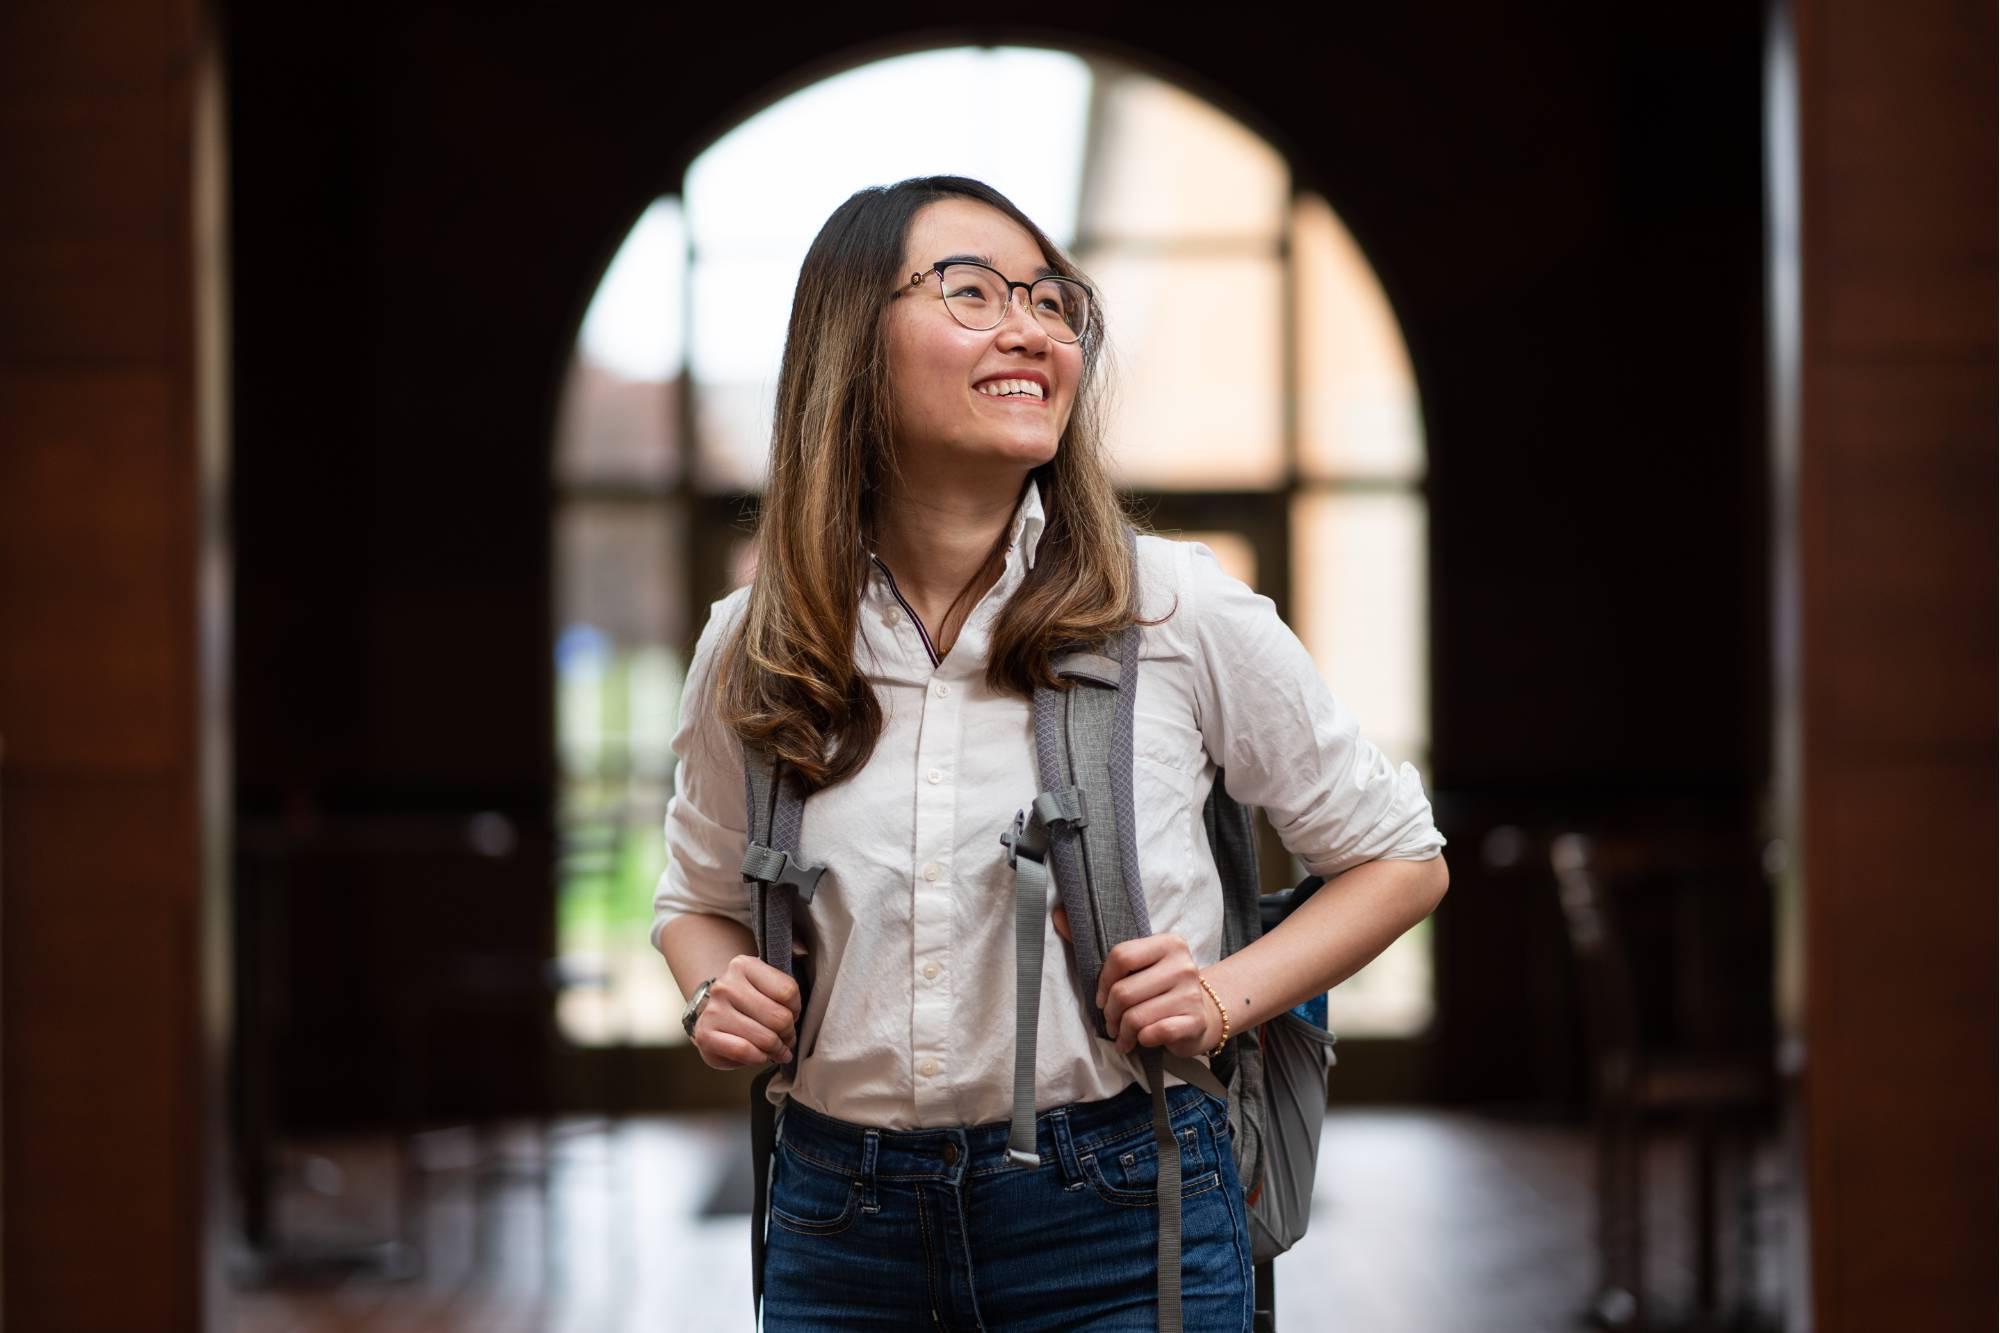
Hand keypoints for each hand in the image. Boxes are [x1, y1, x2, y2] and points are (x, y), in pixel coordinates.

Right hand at [689, 941, 807, 1070]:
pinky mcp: (705, 1035)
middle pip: (779, 1017)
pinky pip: (745, 1051)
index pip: (788, 991)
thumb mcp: (766, 978)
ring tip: (777, 1049)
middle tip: (787, 1038)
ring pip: (765, 1037)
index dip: (796, 1009)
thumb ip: (789, 960)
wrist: (712, 1016)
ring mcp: (713, 1010)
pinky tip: (761, 1055)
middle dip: (789, 1033)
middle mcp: (725, 985)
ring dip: (776, 1049)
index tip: (792, 1014)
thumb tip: (804, 950)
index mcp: (744, 965)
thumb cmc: (749, 1000)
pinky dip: (759, 1058)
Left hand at [1057, 905, 1220, 1058]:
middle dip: (1109, 1013)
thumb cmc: (1159, 986)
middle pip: (1124, 992)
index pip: (1121, 956)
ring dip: (1122, 1032)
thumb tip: (1058, 915)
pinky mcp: (1195, 1022)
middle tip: (1111, 1022)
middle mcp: (1183, 965)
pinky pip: (1154, 1033)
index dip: (1103, 982)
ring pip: (1136, 1017)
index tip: (1101, 997)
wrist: (1201, 1013)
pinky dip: (1141, 1041)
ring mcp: (1191, 994)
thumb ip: (1098, 943)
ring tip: (1123, 1035)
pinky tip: (1141, 1040)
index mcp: (1168, 943)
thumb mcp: (1137, 963)